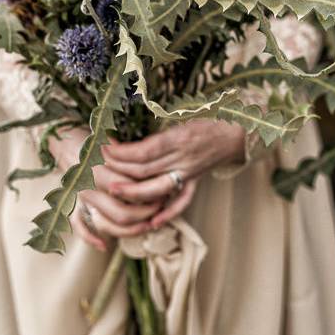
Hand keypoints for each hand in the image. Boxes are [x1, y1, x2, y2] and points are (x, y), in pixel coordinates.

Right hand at [49, 128, 161, 250]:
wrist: (63, 138)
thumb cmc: (93, 139)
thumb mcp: (112, 143)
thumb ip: (130, 159)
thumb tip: (156, 171)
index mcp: (99, 170)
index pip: (131, 190)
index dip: (152, 192)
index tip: (166, 188)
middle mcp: (89, 188)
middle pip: (122, 213)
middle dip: (146, 214)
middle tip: (160, 206)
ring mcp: (80, 200)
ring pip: (107, 224)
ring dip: (130, 229)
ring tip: (147, 224)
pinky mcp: (72, 205)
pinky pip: (79, 227)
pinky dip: (90, 239)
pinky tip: (104, 245)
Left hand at [102, 119, 245, 227]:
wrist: (237, 131)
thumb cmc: (209, 116)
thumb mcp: (183, 112)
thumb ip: (158, 125)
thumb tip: (127, 129)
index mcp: (179, 137)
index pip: (144, 150)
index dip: (122, 152)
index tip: (104, 148)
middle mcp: (183, 157)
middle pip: (145, 170)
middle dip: (120, 171)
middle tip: (98, 170)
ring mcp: (189, 172)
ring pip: (158, 188)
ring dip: (134, 192)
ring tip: (113, 190)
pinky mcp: (195, 182)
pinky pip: (182, 202)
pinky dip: (167, 213)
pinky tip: (151, 222)